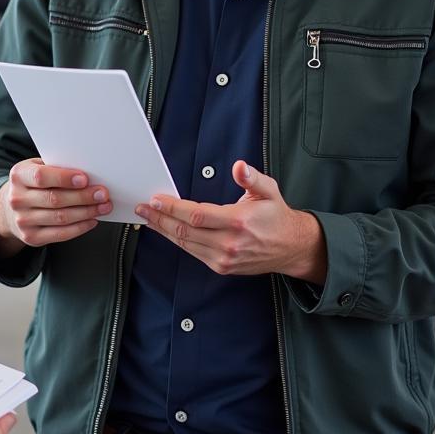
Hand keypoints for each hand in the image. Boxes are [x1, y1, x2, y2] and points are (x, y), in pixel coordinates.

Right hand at [0, 158, 111, 257]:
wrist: (12, 209)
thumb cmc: (33, 184)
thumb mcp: (37, 168)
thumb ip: (56, 168)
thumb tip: (88, 172)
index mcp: (19, 175)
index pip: (41, 177)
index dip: (64, 178)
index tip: (85, 179)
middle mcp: (17, 198)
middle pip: (55, 199)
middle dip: (83, 197)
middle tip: (102, 194)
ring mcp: (23, 220)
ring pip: (60, 217)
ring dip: (86, 212)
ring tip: (103, 207)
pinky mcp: (31, 237)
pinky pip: (61, 234)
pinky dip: (80, 227)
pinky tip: (92, 220)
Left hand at [134, 160, 326, 281]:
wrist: (292, 248)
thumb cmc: (277, 217)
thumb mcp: (269, 191)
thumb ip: (252, 178)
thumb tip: (239, 167)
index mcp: (238, 222)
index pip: (196, 215)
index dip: (172, 207)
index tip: (156, 199)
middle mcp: (229, 243)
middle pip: (184, 231)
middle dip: (160, 218)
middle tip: (142, 208)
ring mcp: (224, 258)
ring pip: (185, 244)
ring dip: (163, 230)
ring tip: (147, 218)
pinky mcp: (221, 266)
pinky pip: (192, 252)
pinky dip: (176, 241)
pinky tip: (166, 231)